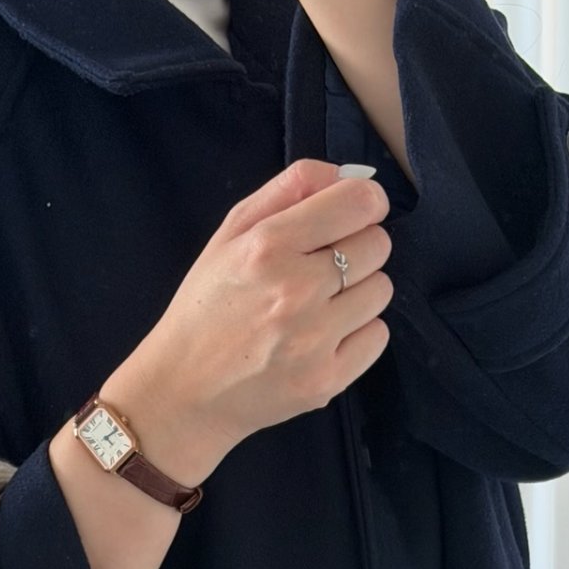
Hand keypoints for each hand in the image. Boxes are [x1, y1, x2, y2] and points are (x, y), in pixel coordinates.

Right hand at [119, 159, 393, 470]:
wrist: (186, 391)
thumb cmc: (208, 306)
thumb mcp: (231, 233)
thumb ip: (289, 190)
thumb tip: (351, 176)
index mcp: (269, 246)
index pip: (360, 203)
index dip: (365, 203)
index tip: (353, 215)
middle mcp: (296, 290)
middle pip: (378, 246)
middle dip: (357, 249)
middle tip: (322, 269)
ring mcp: (314, 339)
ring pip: (382, 291)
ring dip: (359, 293)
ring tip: (320, 306)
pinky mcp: (327, 379)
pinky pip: (378, 336)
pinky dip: (359, 334)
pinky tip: (324, 337)